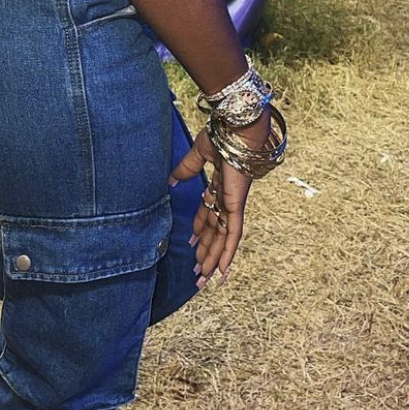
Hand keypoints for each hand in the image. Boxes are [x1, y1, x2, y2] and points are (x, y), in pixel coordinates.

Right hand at [170, 127, 252, 285]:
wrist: (237, 130)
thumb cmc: (221, 135)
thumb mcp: (198, 155)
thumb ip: (185, 169)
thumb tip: (170, 181)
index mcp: (218, 186)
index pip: (208, 213)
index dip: (199, 228)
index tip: (191, 241)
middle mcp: (226, 198)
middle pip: (215, 232)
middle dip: (206, 252)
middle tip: (197, 272)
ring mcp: (232, 204)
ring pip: (223, 239)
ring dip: (214, 260)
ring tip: (204, 279)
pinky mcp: (236, 206)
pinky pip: (234, 235)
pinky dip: (229, 253)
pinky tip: (223, 270)